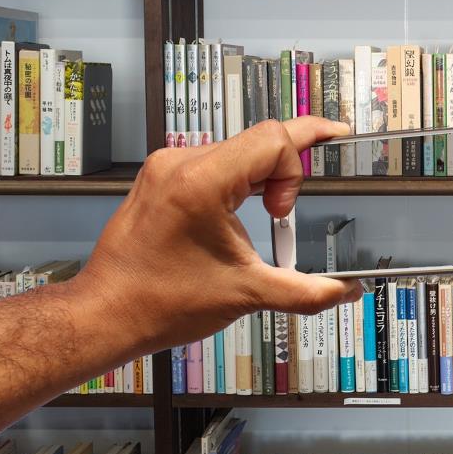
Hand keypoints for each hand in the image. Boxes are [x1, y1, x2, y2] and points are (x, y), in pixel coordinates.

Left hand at [73, 117, 364, 352]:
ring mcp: (166, 168)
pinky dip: (238, 184)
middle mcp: (180, 163)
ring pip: (236, 150)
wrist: (108, 314)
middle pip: (257, 140)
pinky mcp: (160, 179)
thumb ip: (305, 291)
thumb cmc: (161, 302)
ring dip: (261, 179)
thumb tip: (344, 290)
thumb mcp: (247, 294)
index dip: (295, 170)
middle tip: (296, 202)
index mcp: (201, 181)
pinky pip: (213, 163)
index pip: (273, 139)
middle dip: (285, 172)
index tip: (286, 212)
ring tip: (268, 216)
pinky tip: (242, 216)